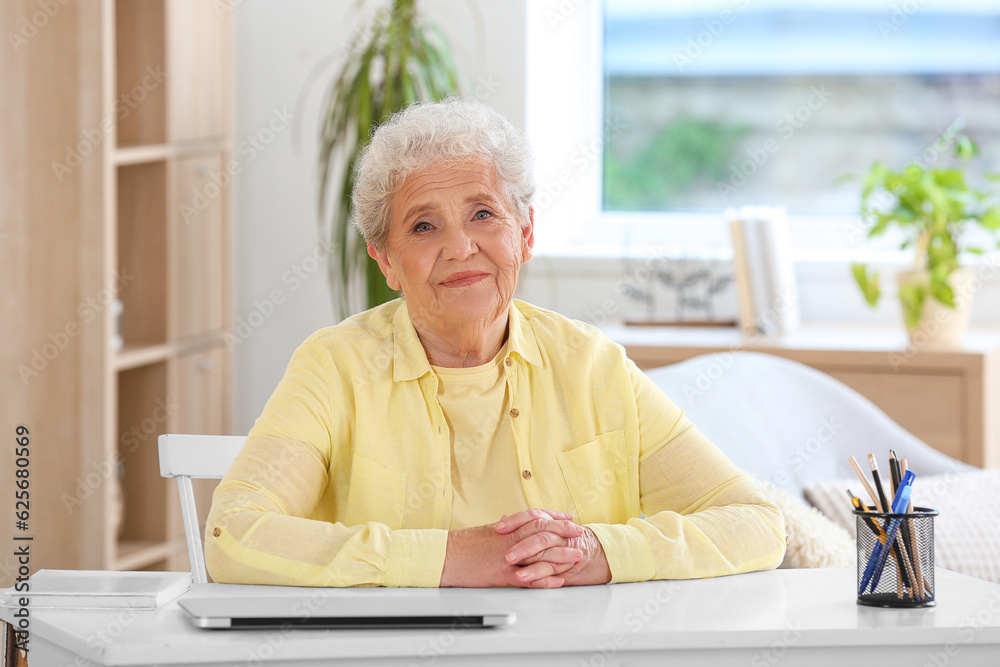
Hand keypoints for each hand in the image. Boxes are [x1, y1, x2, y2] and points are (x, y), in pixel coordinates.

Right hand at [440, 509, 582, 587]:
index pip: (536, 517)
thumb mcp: (484, 532)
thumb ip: (502, 529)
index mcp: (506, 528)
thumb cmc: (461, 546)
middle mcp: (509, 540)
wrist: (445, 557)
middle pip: (543, 531)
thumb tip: (511, 523)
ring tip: (577, 554)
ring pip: (540, 553)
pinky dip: (545, 580)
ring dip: (561, 554)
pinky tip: (557, 580)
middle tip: (579, 532)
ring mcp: (507, 557)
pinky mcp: (502, 574)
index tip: (566, 518)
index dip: (554, 517)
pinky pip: (528, 577)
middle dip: (564, 531)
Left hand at [496, 510, 611, 586]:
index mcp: (549, 522)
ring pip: (545, 551)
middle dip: (521, 544)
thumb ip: (524, 525)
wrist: (596, 552)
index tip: (498, 527)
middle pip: (538, 533)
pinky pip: (551, 569)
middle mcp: (556, 533)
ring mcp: (562, 549)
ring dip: (529, 561)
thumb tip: (502, 519)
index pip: (531, 516)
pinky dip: (538, 575)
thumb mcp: (546, 529)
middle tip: (505, 553)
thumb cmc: (564, 541)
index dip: (515, 521)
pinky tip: (526, 579)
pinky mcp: (565, 565)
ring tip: (514, 569)